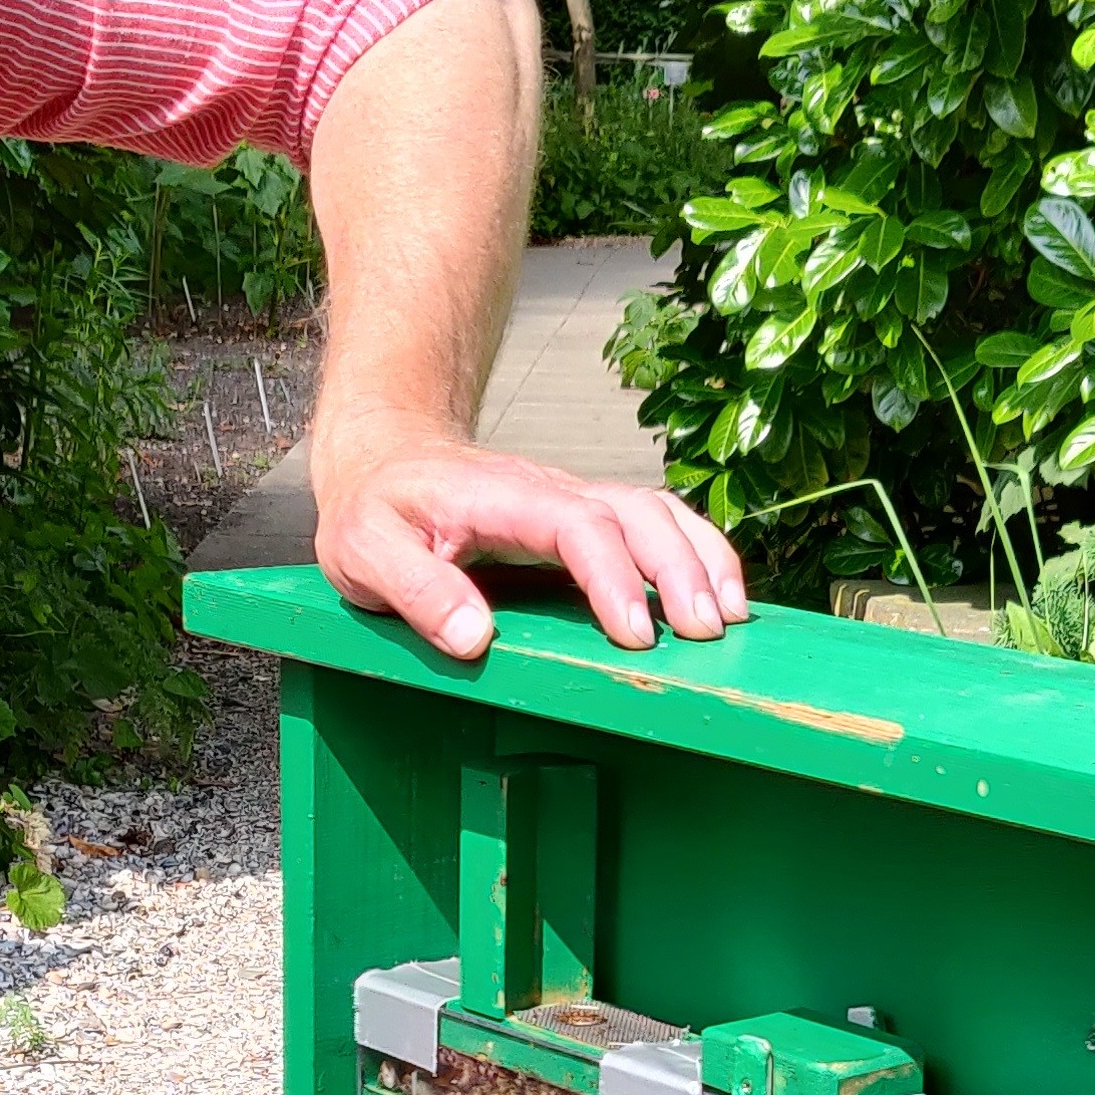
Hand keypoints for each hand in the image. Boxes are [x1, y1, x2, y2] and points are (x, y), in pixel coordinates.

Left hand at [312, 433, 748, 662]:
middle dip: (679, 570)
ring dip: (702, 560)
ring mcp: (576, 500)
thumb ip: (415, 589)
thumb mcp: (363, 550)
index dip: (612, 577)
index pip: (575, 525)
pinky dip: (698, 553)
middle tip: (706, 634)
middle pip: (636, 513)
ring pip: (658, 513)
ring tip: (731, 620)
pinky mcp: (589, 517)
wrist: (388, 456)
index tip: (634, 635)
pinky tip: (721, 596)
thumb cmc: (376, 508)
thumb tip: (478, 637)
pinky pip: (656, 524)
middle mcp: (551, 490)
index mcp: (501, 497)